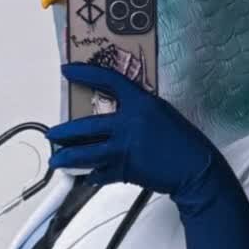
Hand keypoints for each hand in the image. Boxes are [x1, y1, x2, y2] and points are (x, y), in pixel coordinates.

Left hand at [48, 63, 225, 203]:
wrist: (196, 169)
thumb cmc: (183, 142)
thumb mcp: (161, 114)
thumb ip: (137, 112)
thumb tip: (115, 117)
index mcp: (141, 103)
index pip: (107, 80)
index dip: (84, 74)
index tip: (67, 71)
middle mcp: (129, 124)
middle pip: (85, 126)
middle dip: (64, 132)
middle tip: (52, 134)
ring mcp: (125, 148)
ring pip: (85, 154)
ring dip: (67, 158)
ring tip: (56, 161)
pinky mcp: (125, 170)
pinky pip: (100, 173)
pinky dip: (91, 175)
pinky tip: (84, 177)